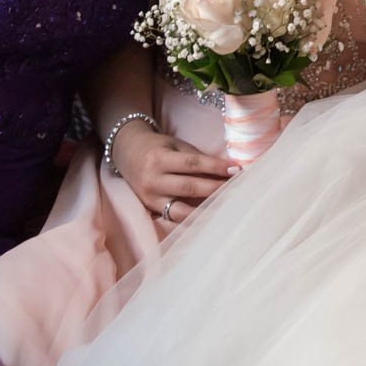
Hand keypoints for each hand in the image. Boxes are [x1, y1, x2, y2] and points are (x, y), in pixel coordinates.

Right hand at [112, 125, 238, 224]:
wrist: (127, 154)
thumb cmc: (158, 148)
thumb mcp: (175, 146)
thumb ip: (198, 159)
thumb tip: (228, 169)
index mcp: (159, 159)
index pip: (193, 164)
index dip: (216, 167)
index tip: (237, 169)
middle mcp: (153, 180)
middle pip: (190, 187)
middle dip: (216, 189)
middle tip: (239, 189)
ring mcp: (151, 198)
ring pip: (183, 209)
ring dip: (207, 209)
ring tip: (228, 207)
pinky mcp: (152, 209)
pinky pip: (176, 218)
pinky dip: (194, 219)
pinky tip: (211, 217)